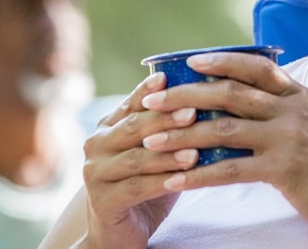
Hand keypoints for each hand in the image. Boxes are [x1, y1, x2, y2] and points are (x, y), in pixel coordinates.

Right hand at [77, 72, 198, 248]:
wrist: (120, 231)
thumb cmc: (148, 180)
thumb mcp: (160, 149)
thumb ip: (172, 125)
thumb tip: (212, 97)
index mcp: (110, 125)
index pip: (133, 102)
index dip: (150, 90)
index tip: (170, 77)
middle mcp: (97, 144)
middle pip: (134, 126)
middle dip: (165, 118)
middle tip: (193, 112)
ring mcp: (95, 174)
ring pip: (136, 158)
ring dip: (167, 154)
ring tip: (195, 152)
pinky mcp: (102, 202)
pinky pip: (135, 188)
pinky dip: (160, 183)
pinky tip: (181, 181)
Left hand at [138, 52, 307, 239]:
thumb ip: (283, 109)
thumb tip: (240, 104)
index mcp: (299, 95)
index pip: (255, 67)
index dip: (221, 61)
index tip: (189, 61)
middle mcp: (292, 109)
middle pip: (230, 93)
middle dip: (186, 95)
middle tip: (151, 100)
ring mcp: (288, 138)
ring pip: (224, 129)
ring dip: (182, 135)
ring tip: (150, 140)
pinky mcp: (284, 170)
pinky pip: (231, 170)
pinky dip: (198, 176)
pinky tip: (174, 182)